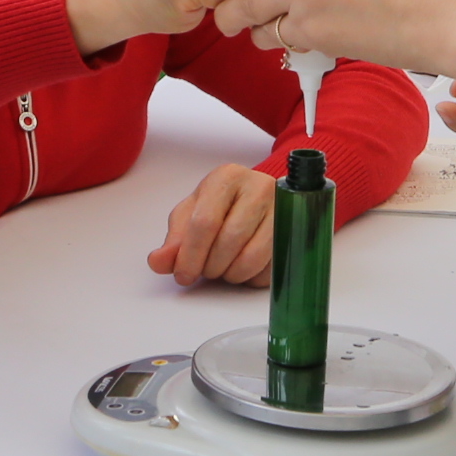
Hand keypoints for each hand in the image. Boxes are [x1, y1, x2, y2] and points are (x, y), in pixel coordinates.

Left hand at [149, 161, 275, 284]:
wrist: (261, 198)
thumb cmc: (221, 206)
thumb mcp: (192, 215)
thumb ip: (174, 240)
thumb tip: (158, 262)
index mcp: (227, 177)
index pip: (205, 222)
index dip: (190, 255)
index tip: (183, 275)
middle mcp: (259, 186)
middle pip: (229, 241)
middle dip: (211, 267)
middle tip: (206, 270)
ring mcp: (283, 208)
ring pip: (252, 258)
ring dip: (232, 274)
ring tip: (224, 268)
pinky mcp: (297, 231)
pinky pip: (271, 268)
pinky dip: (252, 277)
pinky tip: (244, 267)